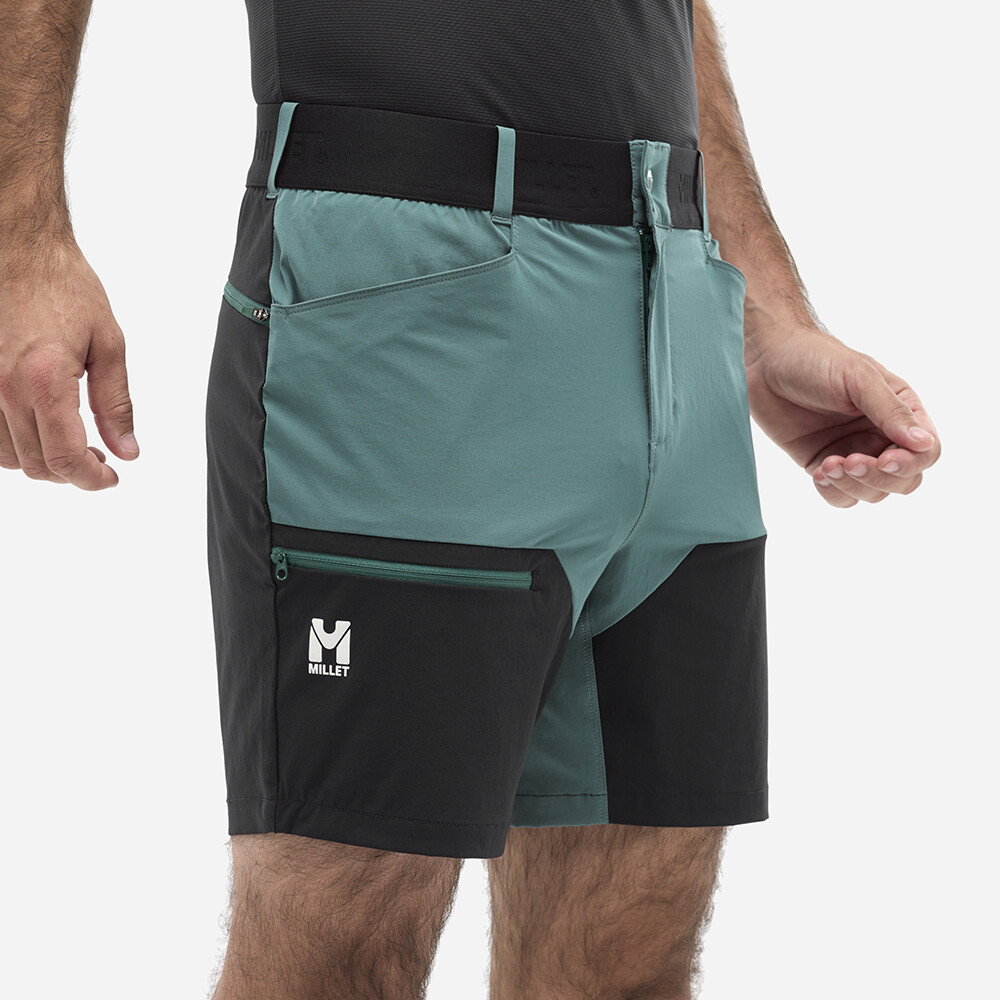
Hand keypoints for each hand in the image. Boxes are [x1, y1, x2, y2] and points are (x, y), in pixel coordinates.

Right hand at [0, 238, 137, 489]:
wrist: (17, 248)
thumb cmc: (64, 286)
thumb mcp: (109, 344)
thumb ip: (116, 404)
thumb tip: (126, 450)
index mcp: (45, 380)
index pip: (65, 458)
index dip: (91, 480)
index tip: (110, 479)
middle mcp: (3, 388)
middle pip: (37, 465)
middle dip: (73, 473)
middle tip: (99, 459)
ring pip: (8, 457)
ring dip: (43, 461)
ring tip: (72, 443)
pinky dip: (14, 445)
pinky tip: (39, 429)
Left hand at [744, 326, 939, 506]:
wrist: (767, 361)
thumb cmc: (816, 359)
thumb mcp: (858, 378)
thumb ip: (890, 410)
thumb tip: (923, 443)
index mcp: (901, 411)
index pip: (926, 452)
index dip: (910, 463)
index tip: (883, 459)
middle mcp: (881, 435)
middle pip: (904, 480)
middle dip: (879, 478)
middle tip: (850, 461)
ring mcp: (853, 452)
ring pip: (873, 493)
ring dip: (853, 486)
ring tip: (828, 464)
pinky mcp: (823, 464)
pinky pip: (840, 495)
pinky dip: (833, 492)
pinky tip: (819, 472)